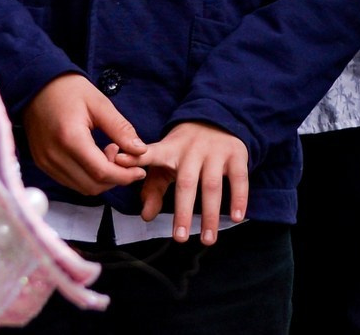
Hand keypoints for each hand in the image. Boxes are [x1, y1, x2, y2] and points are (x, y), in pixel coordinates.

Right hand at [22, 74, 147, 197]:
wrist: (36, 86)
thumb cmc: (69, 90)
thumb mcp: (100, 104)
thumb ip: (120, 129)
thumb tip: (140, 150)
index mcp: (70, 138)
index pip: (101, 172)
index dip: (124, 176)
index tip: (140, 171)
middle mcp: (54, 156)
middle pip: (92, 186)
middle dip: (115, 178)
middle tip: (123, 155)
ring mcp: (45, 163)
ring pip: (81, 187)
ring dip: (101, 178)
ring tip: (108, 152)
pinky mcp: (42, 164)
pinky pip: (69, 181)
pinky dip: (87, 176)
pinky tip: (93, 156)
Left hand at [118, 122, 249, 241]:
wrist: (217, 119)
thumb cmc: (184, 150)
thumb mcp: (165, 162)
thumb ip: (152, 189)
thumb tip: (146, 216)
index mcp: (169, 150)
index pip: (150, 153)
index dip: (135, 158)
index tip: (120, 161)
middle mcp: (192, 150)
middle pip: (186, 183)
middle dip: (183, 211)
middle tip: (180, 238)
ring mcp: (215, 151)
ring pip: (212, 185)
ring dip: (210, 214)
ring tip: (208, 239)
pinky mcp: (236, 154)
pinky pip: (239, 178)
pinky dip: (239, 198)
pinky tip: (237, 217)